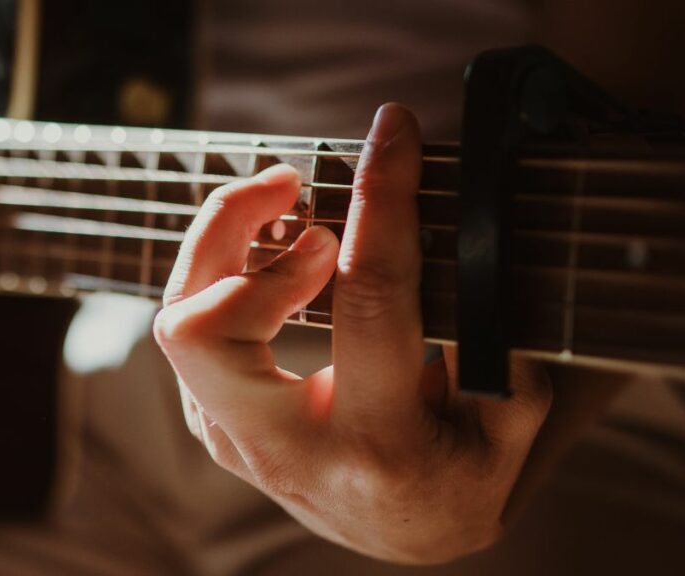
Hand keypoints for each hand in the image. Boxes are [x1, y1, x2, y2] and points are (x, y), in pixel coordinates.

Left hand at [154, 103, 551, 563]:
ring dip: (220, 240)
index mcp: (375, 443)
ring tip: (284, 200)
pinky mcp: (209, 418)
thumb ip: (492, 341)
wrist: (401, 537)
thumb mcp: (506, 418)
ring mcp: (232, 437)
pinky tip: (268, 251)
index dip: (381, 205)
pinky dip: (217, 271)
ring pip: (178, 322)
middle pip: (202, 328)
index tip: (393, 136)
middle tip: (295, 184)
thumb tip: (452, 242)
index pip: (367, 302)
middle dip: (233, 231)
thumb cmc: (457, 475)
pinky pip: (188, 328)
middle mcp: (283, 448)